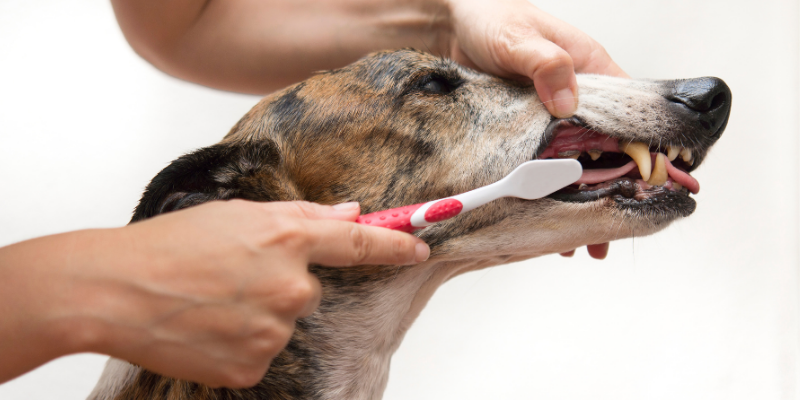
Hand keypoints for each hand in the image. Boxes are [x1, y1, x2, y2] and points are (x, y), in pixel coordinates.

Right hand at [0, 200, 428, 387]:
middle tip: (230, 277)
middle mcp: (291, 287)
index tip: (417, 247)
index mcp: (288, 238)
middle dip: (279, 283)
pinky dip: (240, 343)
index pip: (359, 241)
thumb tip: (349, 212)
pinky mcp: (253, 366)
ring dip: (256, 315)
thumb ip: (302, 215)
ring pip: (282, 323)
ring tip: (210, 301)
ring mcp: (273, 331)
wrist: (115, 291)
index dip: (394, 243)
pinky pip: (261, 354)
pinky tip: (208, 328)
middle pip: (309, 290)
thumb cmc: (168, 246)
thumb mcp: (235, 215)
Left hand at [444, 0, 624, 257]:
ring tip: (588, 241)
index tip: (648, 183)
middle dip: (615, 186)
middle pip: (609, 145)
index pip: (631, 112)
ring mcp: (554, 109)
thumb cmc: (493, 18)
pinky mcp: (530, 123)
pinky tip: (551, 213)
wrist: (454, 22)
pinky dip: (553, 185)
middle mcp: (578, 91)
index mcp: (589, 67)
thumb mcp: (519, 39)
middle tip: (613, 229)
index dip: (643, 149)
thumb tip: (567, 101)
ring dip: (584, 194)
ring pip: (580, 158)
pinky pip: (549, 159)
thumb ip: (544, 65)